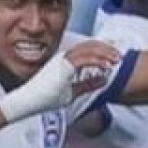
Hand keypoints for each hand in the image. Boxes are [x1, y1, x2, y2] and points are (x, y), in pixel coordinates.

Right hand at [0, 41, 119, 122]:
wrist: (28, 102)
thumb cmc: (45, 98)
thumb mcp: (72, 91)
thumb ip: (87, 84)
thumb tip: (104, 79)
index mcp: (64, 60)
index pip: (86, 49)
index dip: (101, 49)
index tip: (113, 53)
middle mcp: (63, 56)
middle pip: (88, 45)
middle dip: (106, 48)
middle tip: (119, 54)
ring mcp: (62, 60)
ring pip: (87, 49)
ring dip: (104, 53)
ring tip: (116, 58)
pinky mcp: (62, 66)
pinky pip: (83, 59)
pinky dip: (97, 60)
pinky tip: (107, 65)